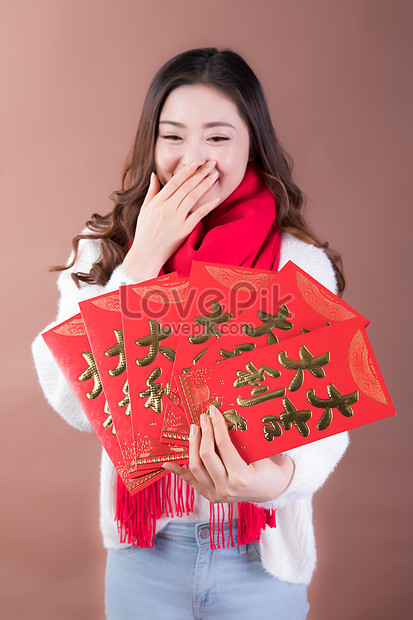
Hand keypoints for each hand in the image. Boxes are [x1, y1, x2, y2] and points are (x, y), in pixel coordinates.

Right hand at [122, 161, 220, 280]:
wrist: (146, 254)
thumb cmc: (145, 232)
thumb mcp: (144, 210)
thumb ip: (151, 192)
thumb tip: (154, 175)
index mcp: (157, 202)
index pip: (174, 182)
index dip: (186, 170)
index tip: (196, 162)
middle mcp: (167, 208)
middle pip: (186, 186)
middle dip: (200, 173)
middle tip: (211, 163)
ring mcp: (176, 219)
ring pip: (193, 197)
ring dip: (205, 184)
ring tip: (214, 175)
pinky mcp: (184, 230)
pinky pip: (198, 215)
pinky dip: (207, 206)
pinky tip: (216, 198)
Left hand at [163, 405, 294, 503]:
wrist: (272, 490)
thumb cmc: (269, 468)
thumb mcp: (262, 453)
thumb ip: (244, 439)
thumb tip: (221, 417)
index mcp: (242, 477)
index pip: (224, 446)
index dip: (217, 425)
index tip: (213, 410)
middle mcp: (227, 489)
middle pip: (206, 456)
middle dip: (204, 432)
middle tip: (203, 416)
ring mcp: (216, 494)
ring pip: (195, 468)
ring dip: (192, 445)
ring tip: (194, 428)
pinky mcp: (210, 496)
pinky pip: (191, 481)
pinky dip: (178, 471)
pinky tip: (167, 462)